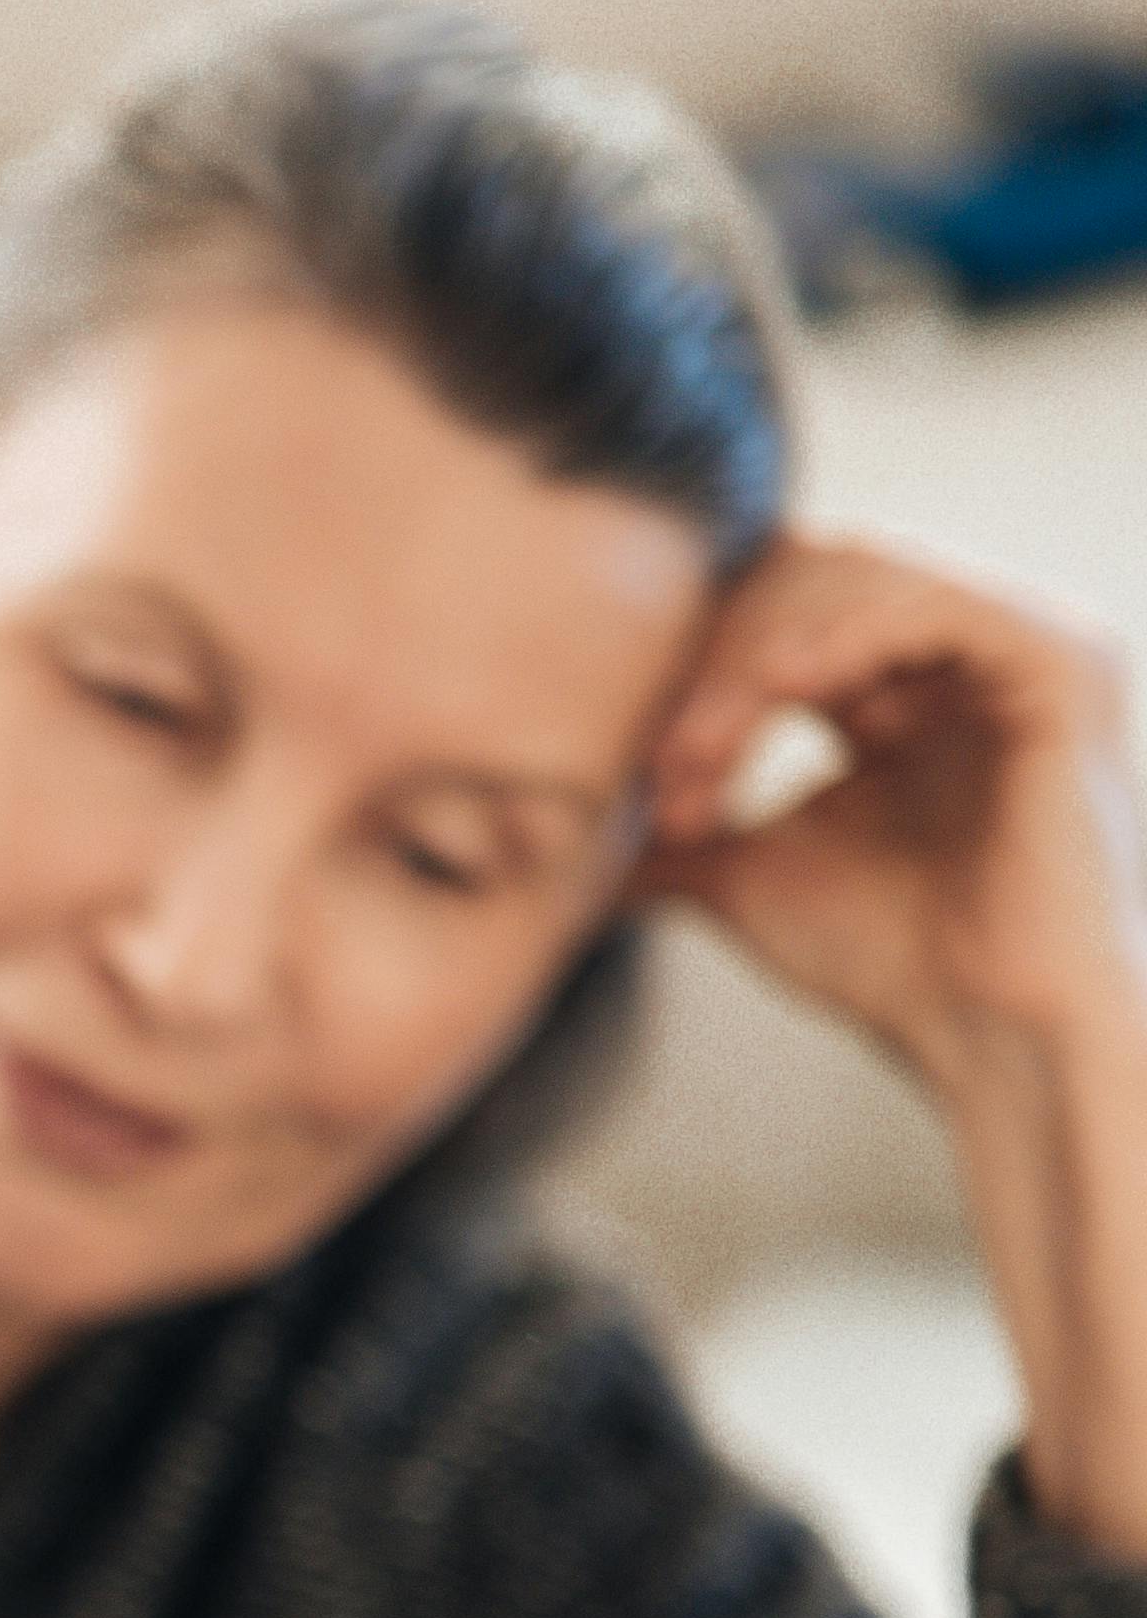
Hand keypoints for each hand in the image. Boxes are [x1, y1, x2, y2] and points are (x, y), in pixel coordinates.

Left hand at [646, 529, 1146, 1556]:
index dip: (690, 665)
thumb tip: (561, 826)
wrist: (997, 1042)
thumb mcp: (751, 873)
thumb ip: (675, 824)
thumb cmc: (893, 966)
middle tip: (661, 768)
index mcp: (900, 688)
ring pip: (851, 577)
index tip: (634, 768)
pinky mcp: (1056, 661)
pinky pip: (928, 601)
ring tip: (699, 760)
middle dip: (710, 663)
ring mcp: (1016, 645)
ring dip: (751, 661)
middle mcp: (963, 651)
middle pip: (802, 575)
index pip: (772, 608)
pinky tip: (773, 694)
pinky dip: (836, 637)